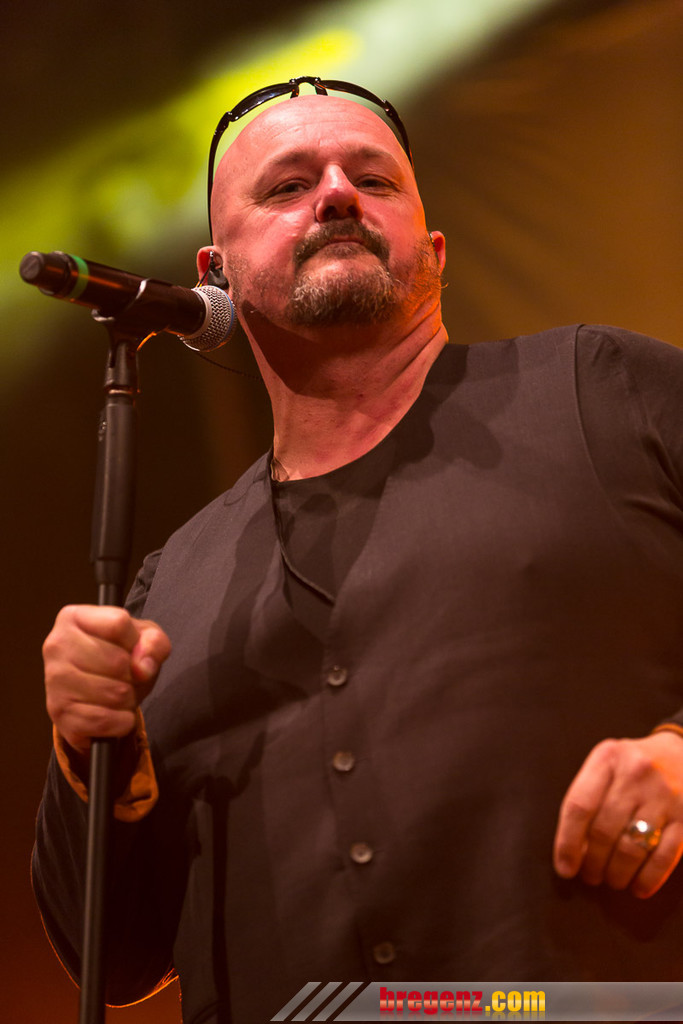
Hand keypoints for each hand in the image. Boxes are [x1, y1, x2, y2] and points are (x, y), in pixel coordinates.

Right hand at [43, 605, 170, 755]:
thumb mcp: (144, 638)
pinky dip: (121, 721)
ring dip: (129, 699)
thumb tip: (142, 668)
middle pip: (118, 661)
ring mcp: (53, 681)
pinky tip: (116, 713)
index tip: (133, 650)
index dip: (136, 641)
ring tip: (121, 694)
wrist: (95, 695)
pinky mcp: (59, 714)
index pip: (118, 623)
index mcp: (73, 617)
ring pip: (114, 694)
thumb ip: (154, 643)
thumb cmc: (120, 657)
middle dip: (135, 675)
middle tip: (128, 677)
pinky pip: (105, 720)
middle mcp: (56, 645)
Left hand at [553, 732, 682, 897]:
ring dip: (617, 873)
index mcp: (607, 758)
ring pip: (632, 847)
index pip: (578, 806)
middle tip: (590, 876)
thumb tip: (573, 851)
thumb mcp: (607, 765)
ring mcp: (664, 795)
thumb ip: (589, 798)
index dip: (567, 842)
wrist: (681, 752)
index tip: (565, 868)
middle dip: (593, 863)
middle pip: (604, 831)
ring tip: (611, 880)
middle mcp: (635, 774)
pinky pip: (664, 857)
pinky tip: (638, 887)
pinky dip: (648, 878)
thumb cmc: (633, 766)